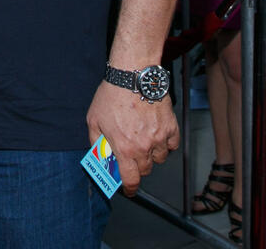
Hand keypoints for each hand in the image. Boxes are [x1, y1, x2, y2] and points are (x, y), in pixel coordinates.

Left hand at [86, 80, 178, 195]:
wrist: (132, 76)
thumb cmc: (111, 95)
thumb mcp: (93, 119)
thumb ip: (96, 140)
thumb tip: (100, 154)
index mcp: (124, 148)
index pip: (131, 179)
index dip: (130, 188)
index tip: (129, 190)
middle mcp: (144, 147)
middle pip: (146, 169)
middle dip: (137, 165)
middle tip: (131, 153)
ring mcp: (160, 138)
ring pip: (159, 158)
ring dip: (151, 153)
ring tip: (142, 137)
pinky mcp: (171, 127)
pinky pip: (171, 145)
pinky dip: (165, 143)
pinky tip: (155, 132)